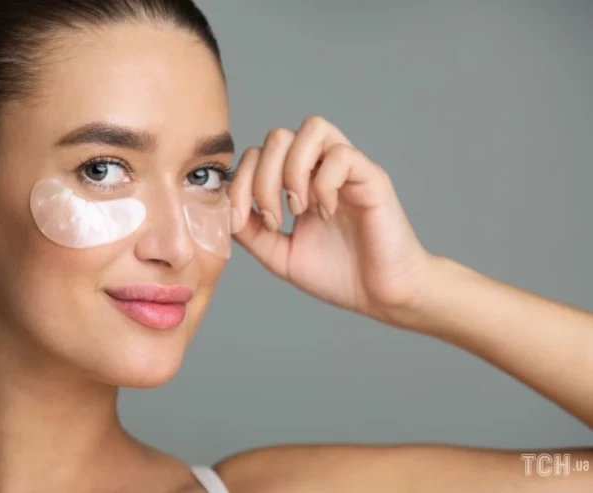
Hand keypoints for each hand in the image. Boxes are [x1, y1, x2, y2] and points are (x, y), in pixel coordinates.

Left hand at [229, 116, 434, 321]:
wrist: (381, 296)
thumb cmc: (337, 275)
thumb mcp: (279, 254)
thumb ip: (251, 231)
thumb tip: (222, 208)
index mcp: (297, 182)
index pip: (257, 154)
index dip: (239, 182)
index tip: (241, 220)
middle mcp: (320, 169)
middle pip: (278, 136)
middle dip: (263, 179)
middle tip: (275, 219)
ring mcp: (347, 169)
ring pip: (312, 128)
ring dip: (293, 170)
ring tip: (298, 209)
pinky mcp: (372, 178)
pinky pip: (341, 155)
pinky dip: (324, 184)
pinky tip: (326, 213)